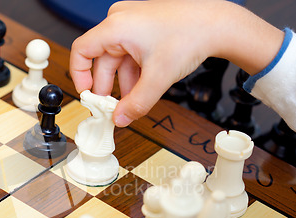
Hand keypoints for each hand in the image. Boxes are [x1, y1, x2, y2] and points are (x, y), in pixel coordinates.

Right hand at [70, 0, 283, 126]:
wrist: (216, 25)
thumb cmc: (189, 36)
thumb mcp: (159, 78)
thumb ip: (136, 103)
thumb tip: (120, 119)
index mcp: (116, 26)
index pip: (82, 51)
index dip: (80, 76)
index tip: (88, 96)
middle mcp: (120, 20)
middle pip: (101, 59)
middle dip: (108, 86)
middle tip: (113, 108)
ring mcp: (132, 23)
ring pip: (117, 59)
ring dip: (124, 82)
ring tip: (134, 100)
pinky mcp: (142, 28)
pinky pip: (129, 54)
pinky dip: (134, 72)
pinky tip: (143, 87)